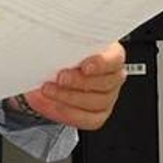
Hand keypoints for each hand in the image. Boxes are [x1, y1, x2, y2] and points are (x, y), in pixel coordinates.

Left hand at [12, 42, 126, 131]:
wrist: (55, 72)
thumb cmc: (65, 54)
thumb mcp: (66, 42)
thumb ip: (65, 43)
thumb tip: (51, 43)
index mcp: (111, 55)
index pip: (115, 59)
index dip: (101, 63)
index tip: (84, 66)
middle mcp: (113, 78)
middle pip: (105, 83)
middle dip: (79, 82)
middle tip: (59, 77)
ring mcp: (107, 98)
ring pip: (95, 102)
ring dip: (67, 97)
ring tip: (47, 90)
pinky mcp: (96, 115)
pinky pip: (85, 119)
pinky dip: (64, 112)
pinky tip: (49, 104)